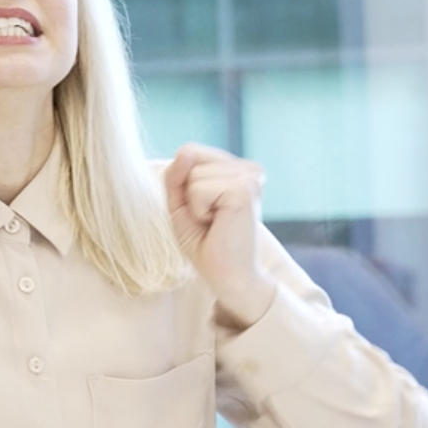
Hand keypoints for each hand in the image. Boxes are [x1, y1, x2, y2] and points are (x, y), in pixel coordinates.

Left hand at [164, 144, 276, 327]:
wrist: (229, 276)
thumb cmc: (206, 242)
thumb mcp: (180, 202)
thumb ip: (177, 173)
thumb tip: (185, 151)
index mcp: (238, 168)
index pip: (190, 151)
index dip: (183, 182)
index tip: (203, 209)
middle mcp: (249, 168)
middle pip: (189, 156)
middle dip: (187, 192)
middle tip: (209, 218)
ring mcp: (250, 176)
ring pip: (192, 173)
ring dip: (193, 204)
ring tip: (216, 222)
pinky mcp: (245, 189)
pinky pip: (198, 188)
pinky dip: (198, 210)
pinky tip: (219, 223)